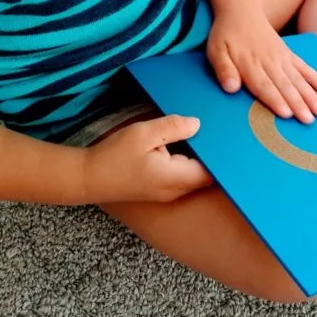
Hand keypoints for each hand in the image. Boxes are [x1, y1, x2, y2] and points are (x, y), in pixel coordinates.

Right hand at [83, 116, 212, 203]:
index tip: (228, 136)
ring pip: (195, 175)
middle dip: (213, 154)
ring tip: (205, 132)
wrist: (87, 178)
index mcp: (175, 178)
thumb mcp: (143, 134)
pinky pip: (183, 175)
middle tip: (220, 129)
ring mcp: (169, 192)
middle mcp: (176, 190)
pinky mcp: (161, 188)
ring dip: (200, 156)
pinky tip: (185, 142)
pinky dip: (188, 161)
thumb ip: (172, 127)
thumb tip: (199, 124)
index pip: (213, 171)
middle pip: (207, 174)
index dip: (223, 155)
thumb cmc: (113, 156)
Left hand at [206, 8, 316, 123]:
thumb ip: (223, 70)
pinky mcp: (288, 53)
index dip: (276, 100)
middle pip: (285, 86)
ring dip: (310, 96)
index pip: (264, 86)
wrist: (241, 10)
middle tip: (309, 120)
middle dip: (298, 104)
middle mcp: (269, 62)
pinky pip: (304, 66)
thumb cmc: (226, 34)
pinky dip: (315, 78)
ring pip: (297, 79)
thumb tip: (231, 88)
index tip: (287, 114)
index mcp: (250, 64)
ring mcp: (281, 57)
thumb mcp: (216, 51)